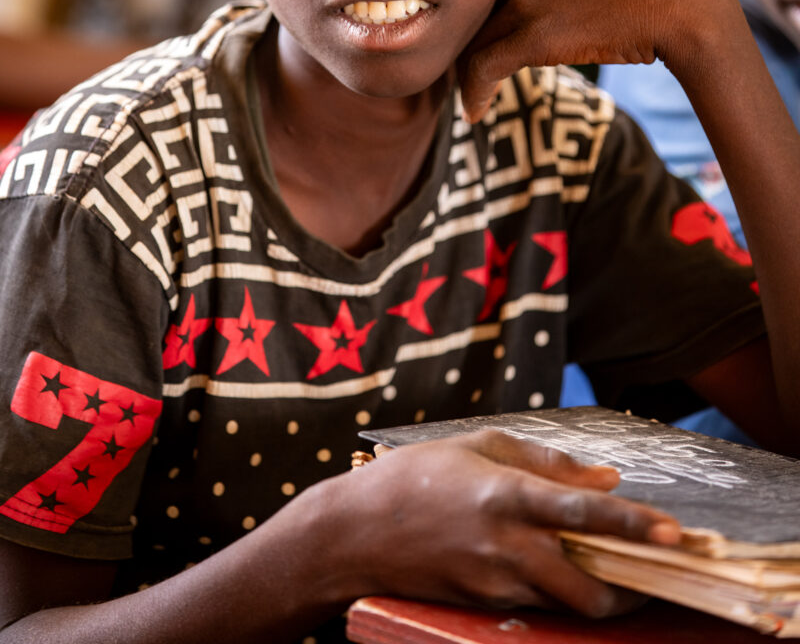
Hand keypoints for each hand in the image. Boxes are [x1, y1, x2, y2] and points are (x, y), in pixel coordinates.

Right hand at [333, 429, 678, 616]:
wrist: (354, 533)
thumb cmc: (415, 475)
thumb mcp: (478, 447)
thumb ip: (546, 462)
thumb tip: (607, 479)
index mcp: (504, 494)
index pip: (582, 513)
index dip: (632, 524)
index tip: (674, 532)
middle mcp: (505, 545)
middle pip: (588, 585)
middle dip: (632, 586)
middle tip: (658, 569)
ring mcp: (494, 582)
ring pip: (568, 604)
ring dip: (602, 593)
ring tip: (623, 571)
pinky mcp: (482, 605)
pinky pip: (538, 604)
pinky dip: (562, 592)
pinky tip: (566, 569)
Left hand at [458, 0, 727, 120]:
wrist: (680, 4)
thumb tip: (503, 3)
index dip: (474, 13)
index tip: (474, 39)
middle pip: (471, 9)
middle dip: (466, 43)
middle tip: (465, 72)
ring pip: (473, 40)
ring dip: (468, 74)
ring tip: (472, 95)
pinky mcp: (534, 32)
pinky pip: (483, 67)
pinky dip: (474, 92)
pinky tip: (476, 111)